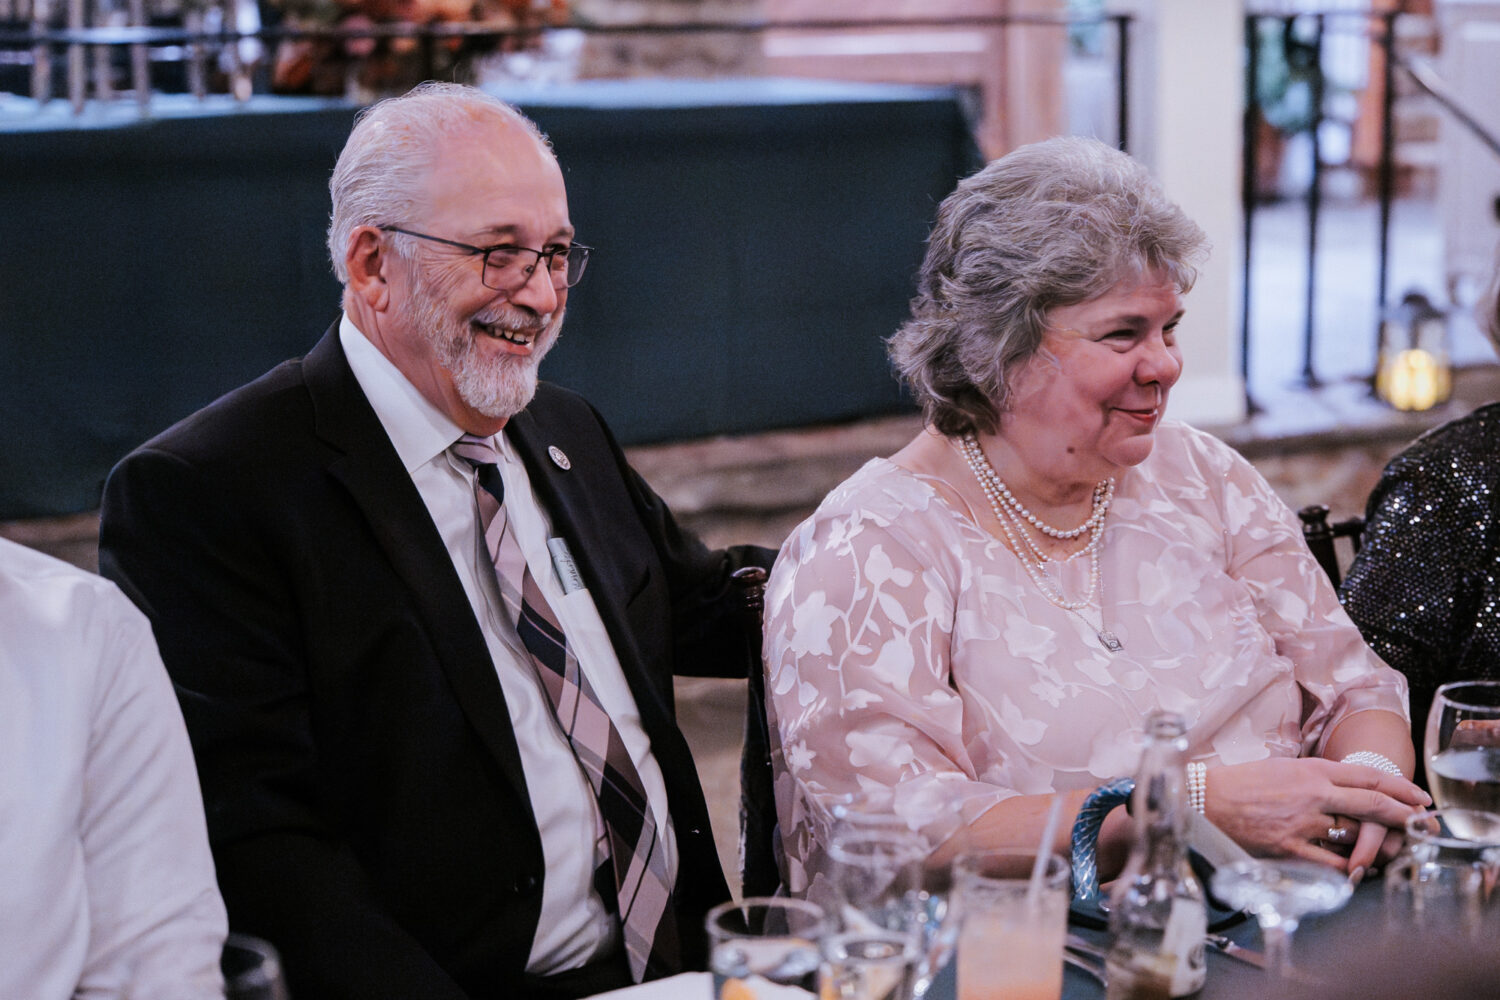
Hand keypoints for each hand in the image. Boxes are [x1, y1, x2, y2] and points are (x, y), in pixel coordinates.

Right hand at [1205, 757, 1429, 868]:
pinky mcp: (1290, 849)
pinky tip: (1357, 872)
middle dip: (1402, 814)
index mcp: (1310, 770)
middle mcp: (1312, 795)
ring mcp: (1303, 824)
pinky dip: (1347, 869)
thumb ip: (1313, 777)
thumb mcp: (1280, 767)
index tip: (1417, 796)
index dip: (1398, 787)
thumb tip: (1341, 788)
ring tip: (1392, 851)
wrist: (1205, 801)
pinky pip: (1330, 864)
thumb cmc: (1239, 783)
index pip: (1366, 776)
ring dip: (1376, 846)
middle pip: (1371, 804)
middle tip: (1423, 822)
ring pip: (1355, 837)